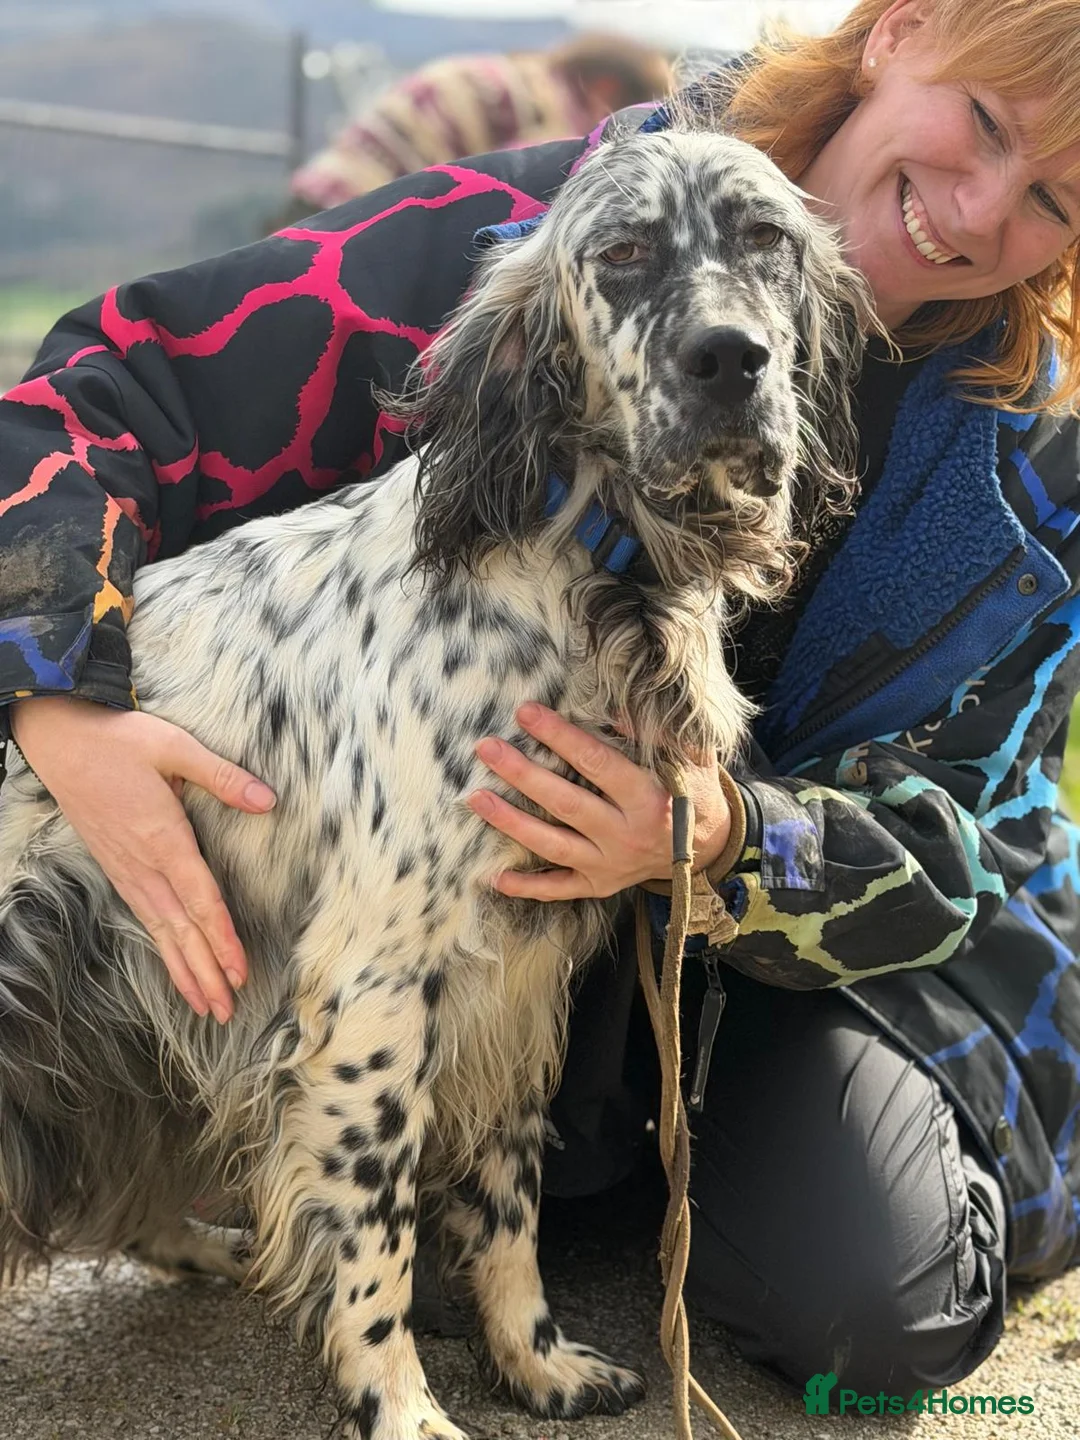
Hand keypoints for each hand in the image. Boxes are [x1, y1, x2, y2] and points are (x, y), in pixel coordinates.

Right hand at [10, 696, 276, 1020]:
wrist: (61, 740)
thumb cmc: (119, 740)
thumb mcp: (175, 746)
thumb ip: (222, 777)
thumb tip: (268, 799)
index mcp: (162, 838)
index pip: (200, 899)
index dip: (221, 938)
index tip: (239, 971)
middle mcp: (143, 864)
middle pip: (181, 929)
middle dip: (205, 972)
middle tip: (228, 1010)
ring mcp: (126, 870)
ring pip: (161, 931)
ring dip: (185, 970)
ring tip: (207, 1006)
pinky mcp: (117, 869)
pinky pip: (144, 918)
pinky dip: (162, 949)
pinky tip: (175, 966)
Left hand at [466, 702, 730, 900]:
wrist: (710, 847)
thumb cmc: (693, 792)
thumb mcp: (689, 758)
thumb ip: (653, 734)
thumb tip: (610, 708)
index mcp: (648, 799)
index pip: (596, 763)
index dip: (560, 737)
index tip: (527, 713)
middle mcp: (626, 835)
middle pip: (565, 803)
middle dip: (522, 775)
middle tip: (486, 749)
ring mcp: (610, 864)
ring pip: (553, 844)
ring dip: (511, 823)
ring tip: (475, 798)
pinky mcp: (600, 884)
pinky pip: (559, 889)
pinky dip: (528, 886)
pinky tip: (495, 876)